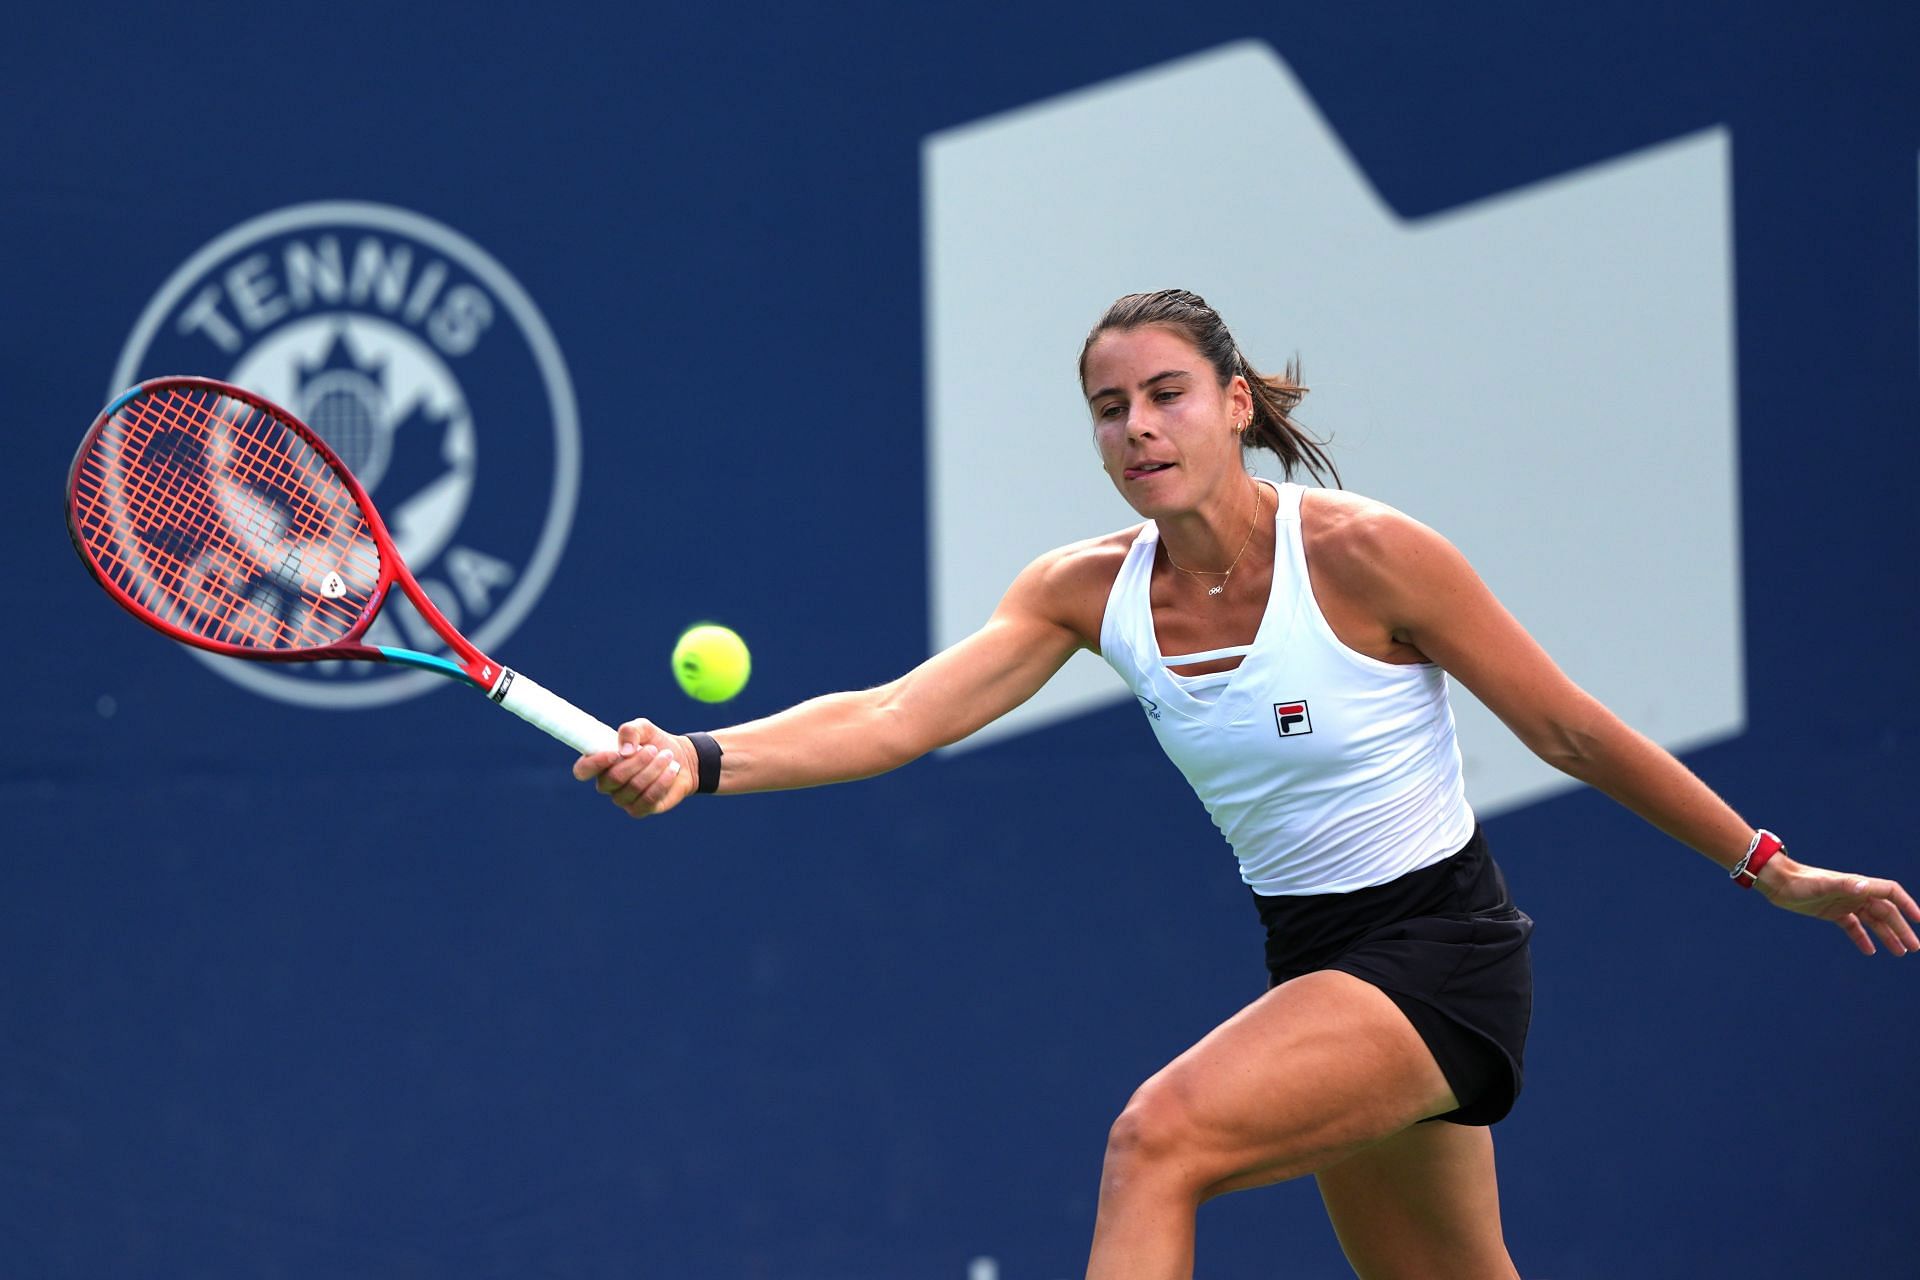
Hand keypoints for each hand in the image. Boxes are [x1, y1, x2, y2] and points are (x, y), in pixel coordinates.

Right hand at [571, 718, 696, 818]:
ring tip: (667, 756)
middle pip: (614, 778)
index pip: (582, 770)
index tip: (615, 753)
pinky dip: (662, 782)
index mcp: (601, 763)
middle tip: (653, 749)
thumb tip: (625, 751)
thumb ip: (630, 731)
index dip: (595, 763)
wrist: (680, 758)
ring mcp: (623, 799)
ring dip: (654, 769)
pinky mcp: (640, 809)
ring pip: (634, 787)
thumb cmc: (654, 742)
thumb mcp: (643, 728)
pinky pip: (648, 799)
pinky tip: (672, 770)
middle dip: (637, 762)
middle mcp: (607, 784)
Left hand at [1757, 856, 1919, 955]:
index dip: (1907, 904)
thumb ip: (1845, 885)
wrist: (1778, 883)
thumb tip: (1863, 886)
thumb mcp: (1824, 884)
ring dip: (1887, 936)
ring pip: (1872, 921)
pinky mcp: (1832, 912)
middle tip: (1914, 948)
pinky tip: (1870, 951)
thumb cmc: (1801, 881)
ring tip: (1900, 952)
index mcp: (1858, 885)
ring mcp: (1845, 903)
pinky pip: (1853, 927)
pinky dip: (1862, 938)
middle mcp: (1855, 893)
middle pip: (1886, 912)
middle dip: (1901, 929)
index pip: (1891, 893)